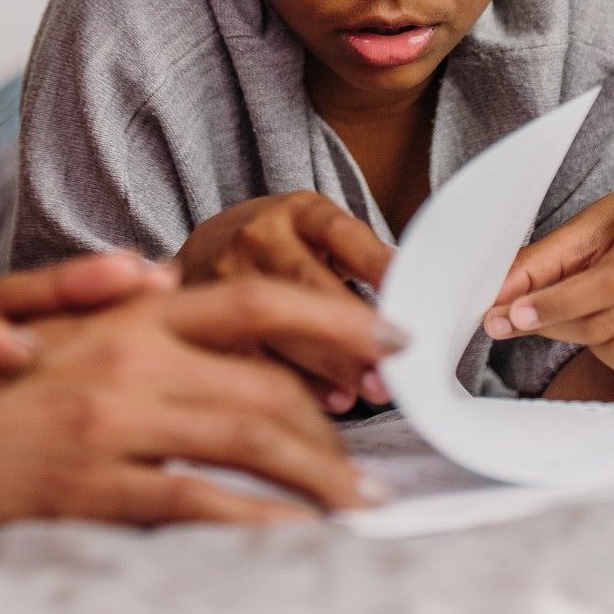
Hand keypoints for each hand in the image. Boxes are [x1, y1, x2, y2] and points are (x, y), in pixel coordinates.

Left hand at [0, 253, 175, 395]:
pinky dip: (111, 325)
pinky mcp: (4, 346)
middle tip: (132, 279)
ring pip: (46, 308)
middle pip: (11, 292)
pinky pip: (61, 334)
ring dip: (104, 297)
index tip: (11, 352)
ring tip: (166, 285)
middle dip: (70, 287)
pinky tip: (169, 322)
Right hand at [0, 279, 402, 530]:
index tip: (394, 339)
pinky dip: (260, 523)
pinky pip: (198, 504)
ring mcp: (111, 420)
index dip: (335, 318)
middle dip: (339, 427)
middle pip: (270, 382)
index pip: (258, 299)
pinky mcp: (90, 484)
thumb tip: (194, 298)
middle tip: (375, 462)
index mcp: (128, 311)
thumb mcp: (62, 328)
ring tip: (359, 506)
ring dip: (321, 478)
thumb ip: (133, 316)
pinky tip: (294, 538)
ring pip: (250, 441)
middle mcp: (129, 353)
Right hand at [173, 192, 396, 411]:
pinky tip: (331, 401)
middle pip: (306, 284)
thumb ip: (360, 262)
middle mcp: (259, 238)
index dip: (374, 263)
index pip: (340, 233)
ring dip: (328, 365)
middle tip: (390, 366)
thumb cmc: (283, 247)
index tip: (406, 293)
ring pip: (275, 323)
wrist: (209, 246)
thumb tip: (408, 308)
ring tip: (368, 391)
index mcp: (297, 213)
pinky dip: (296, 383)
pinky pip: (251, 355)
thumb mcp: (320, 234)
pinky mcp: (204, 315)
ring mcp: (225, 276)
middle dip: (350, 331)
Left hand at [487, 192, 613, 407]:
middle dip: (559, 325)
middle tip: (532, 317)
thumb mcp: (582, 231)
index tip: (510, 316)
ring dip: (597, 347)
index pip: (604, 286)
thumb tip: (494, 301)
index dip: (554, 305)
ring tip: (596, 320)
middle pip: (607, 327)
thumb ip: (537, 265)